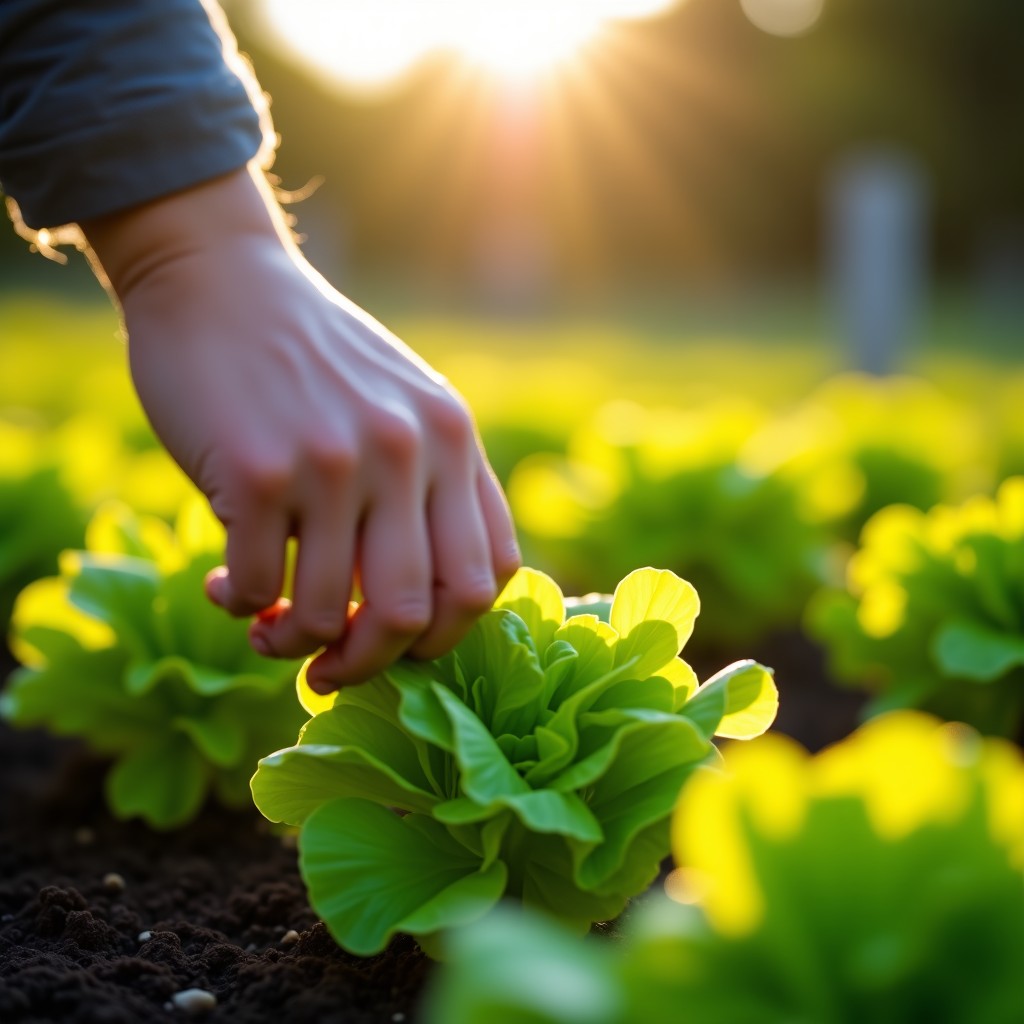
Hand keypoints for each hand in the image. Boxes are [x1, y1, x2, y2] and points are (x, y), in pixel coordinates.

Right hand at [81, 166, 519, 689]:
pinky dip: (241, 606)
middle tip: (330, 671)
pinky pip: (260, 588)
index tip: (401, 645)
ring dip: (292, 643)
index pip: (490, 576)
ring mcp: (336, 462)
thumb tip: (426, 610)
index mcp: (454, 439)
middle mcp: (407, 450)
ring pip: (331, 615)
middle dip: (372, 665)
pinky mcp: (261, 472)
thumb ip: (430, 485)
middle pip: (419, 614)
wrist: (218, 279)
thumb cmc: (308, 359)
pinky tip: (225, 582)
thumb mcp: (400, 404)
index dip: (449, 634)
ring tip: (267, 624)